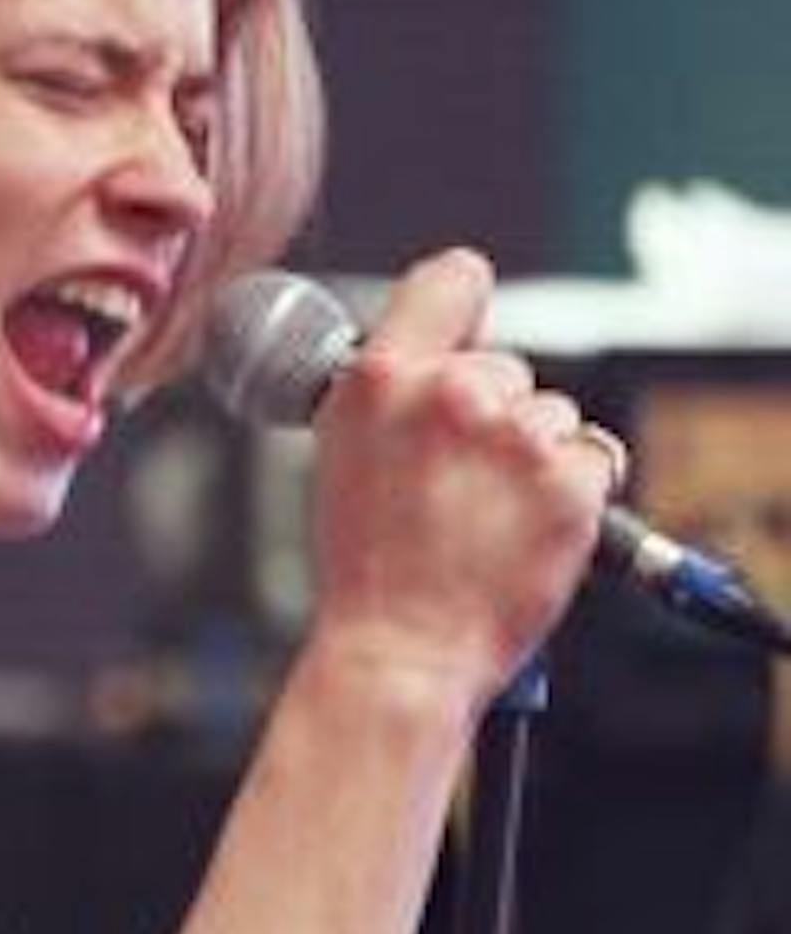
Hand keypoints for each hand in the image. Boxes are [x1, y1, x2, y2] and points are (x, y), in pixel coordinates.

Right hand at [307, 246, 616, 703]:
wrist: (401, 656)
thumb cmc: (367, 572)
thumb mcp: (342, 455)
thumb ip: (391, 392)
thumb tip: (441, 357)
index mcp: (381, 379)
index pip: (454, 278)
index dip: (465, 309)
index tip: (466, 338)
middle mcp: (451, 395)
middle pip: (507, 366)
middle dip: (494, 416)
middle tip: (458, 484)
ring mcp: (517, 438)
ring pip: (552, 416)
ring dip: (533, 461)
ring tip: (485, 521)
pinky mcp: (571, 483)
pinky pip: (592, 460)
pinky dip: (571, 496)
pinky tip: (523, 533)